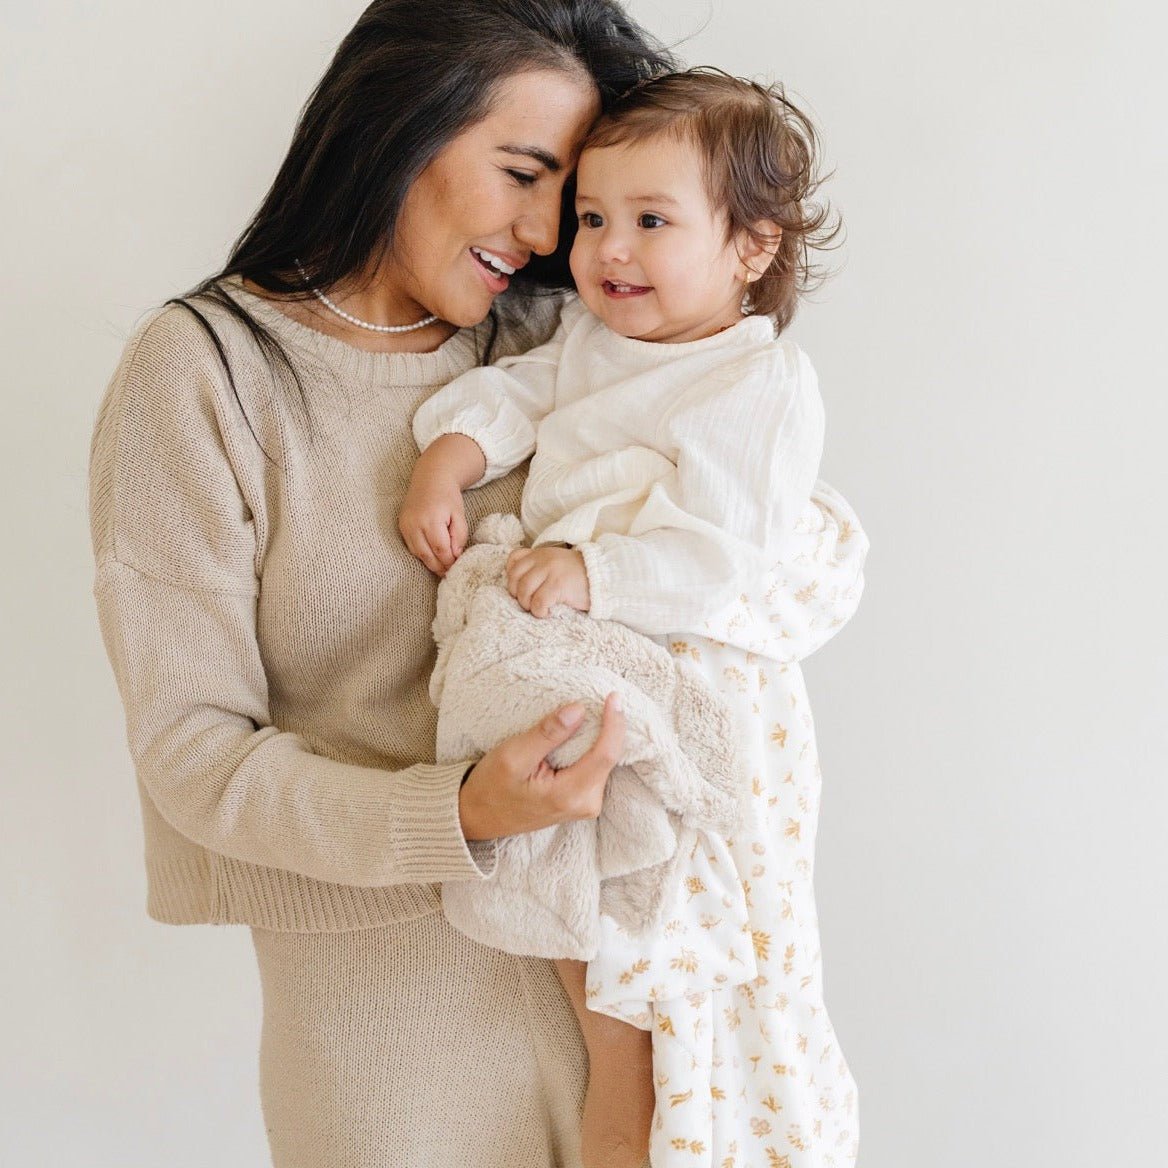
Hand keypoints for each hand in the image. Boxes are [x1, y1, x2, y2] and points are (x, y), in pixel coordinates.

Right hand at [399, 464, 467, 576]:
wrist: (430, 478)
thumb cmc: (448, 496)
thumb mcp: (459, 514)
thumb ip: (459, 536)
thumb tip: (455, 556)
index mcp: (432, 519)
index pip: (441, 549)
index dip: (449, 562)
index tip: (457, 567)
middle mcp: (415, 523)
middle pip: (427, 555)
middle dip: (439, 567)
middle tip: (450, 573)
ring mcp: (406, 525)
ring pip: (418, 553)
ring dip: (430, 563)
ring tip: (442, 569)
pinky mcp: (401, 526)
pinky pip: (411, 547)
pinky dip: (422, 555)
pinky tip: (432, 557)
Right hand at [459, 694, 624, 839]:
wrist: (479, 817)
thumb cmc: (492, 787)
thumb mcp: (513, 756)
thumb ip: (547, 734)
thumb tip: (578, 710)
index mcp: (569, 794)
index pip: (605, 754)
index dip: (613, 723)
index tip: (612, 696)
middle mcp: (585, 803)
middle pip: (610, 757)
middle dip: (611, 727)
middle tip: (607, 697)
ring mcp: (585, 804)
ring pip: (606, 762)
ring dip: (604, 736)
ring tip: (599, 709)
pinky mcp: (581, 800)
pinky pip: (597, 768)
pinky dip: (595, 747)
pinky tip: (589, 731)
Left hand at [506, 546, 589, 617]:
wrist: (604, 577)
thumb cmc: (580, 575)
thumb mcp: (557, 563)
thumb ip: (539, 566)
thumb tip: (519, 584)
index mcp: (541, 553)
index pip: (513, 560)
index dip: (511, 578)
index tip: (521, 589)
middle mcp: (543, 559)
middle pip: (515, 578)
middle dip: (518, 595)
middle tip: (529, 603)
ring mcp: (550, 571)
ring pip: (524, 591)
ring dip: (527, 605)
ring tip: (538, 609)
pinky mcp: (558, 585)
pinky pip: (538, 602)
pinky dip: (539, 611)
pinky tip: (547, 613)